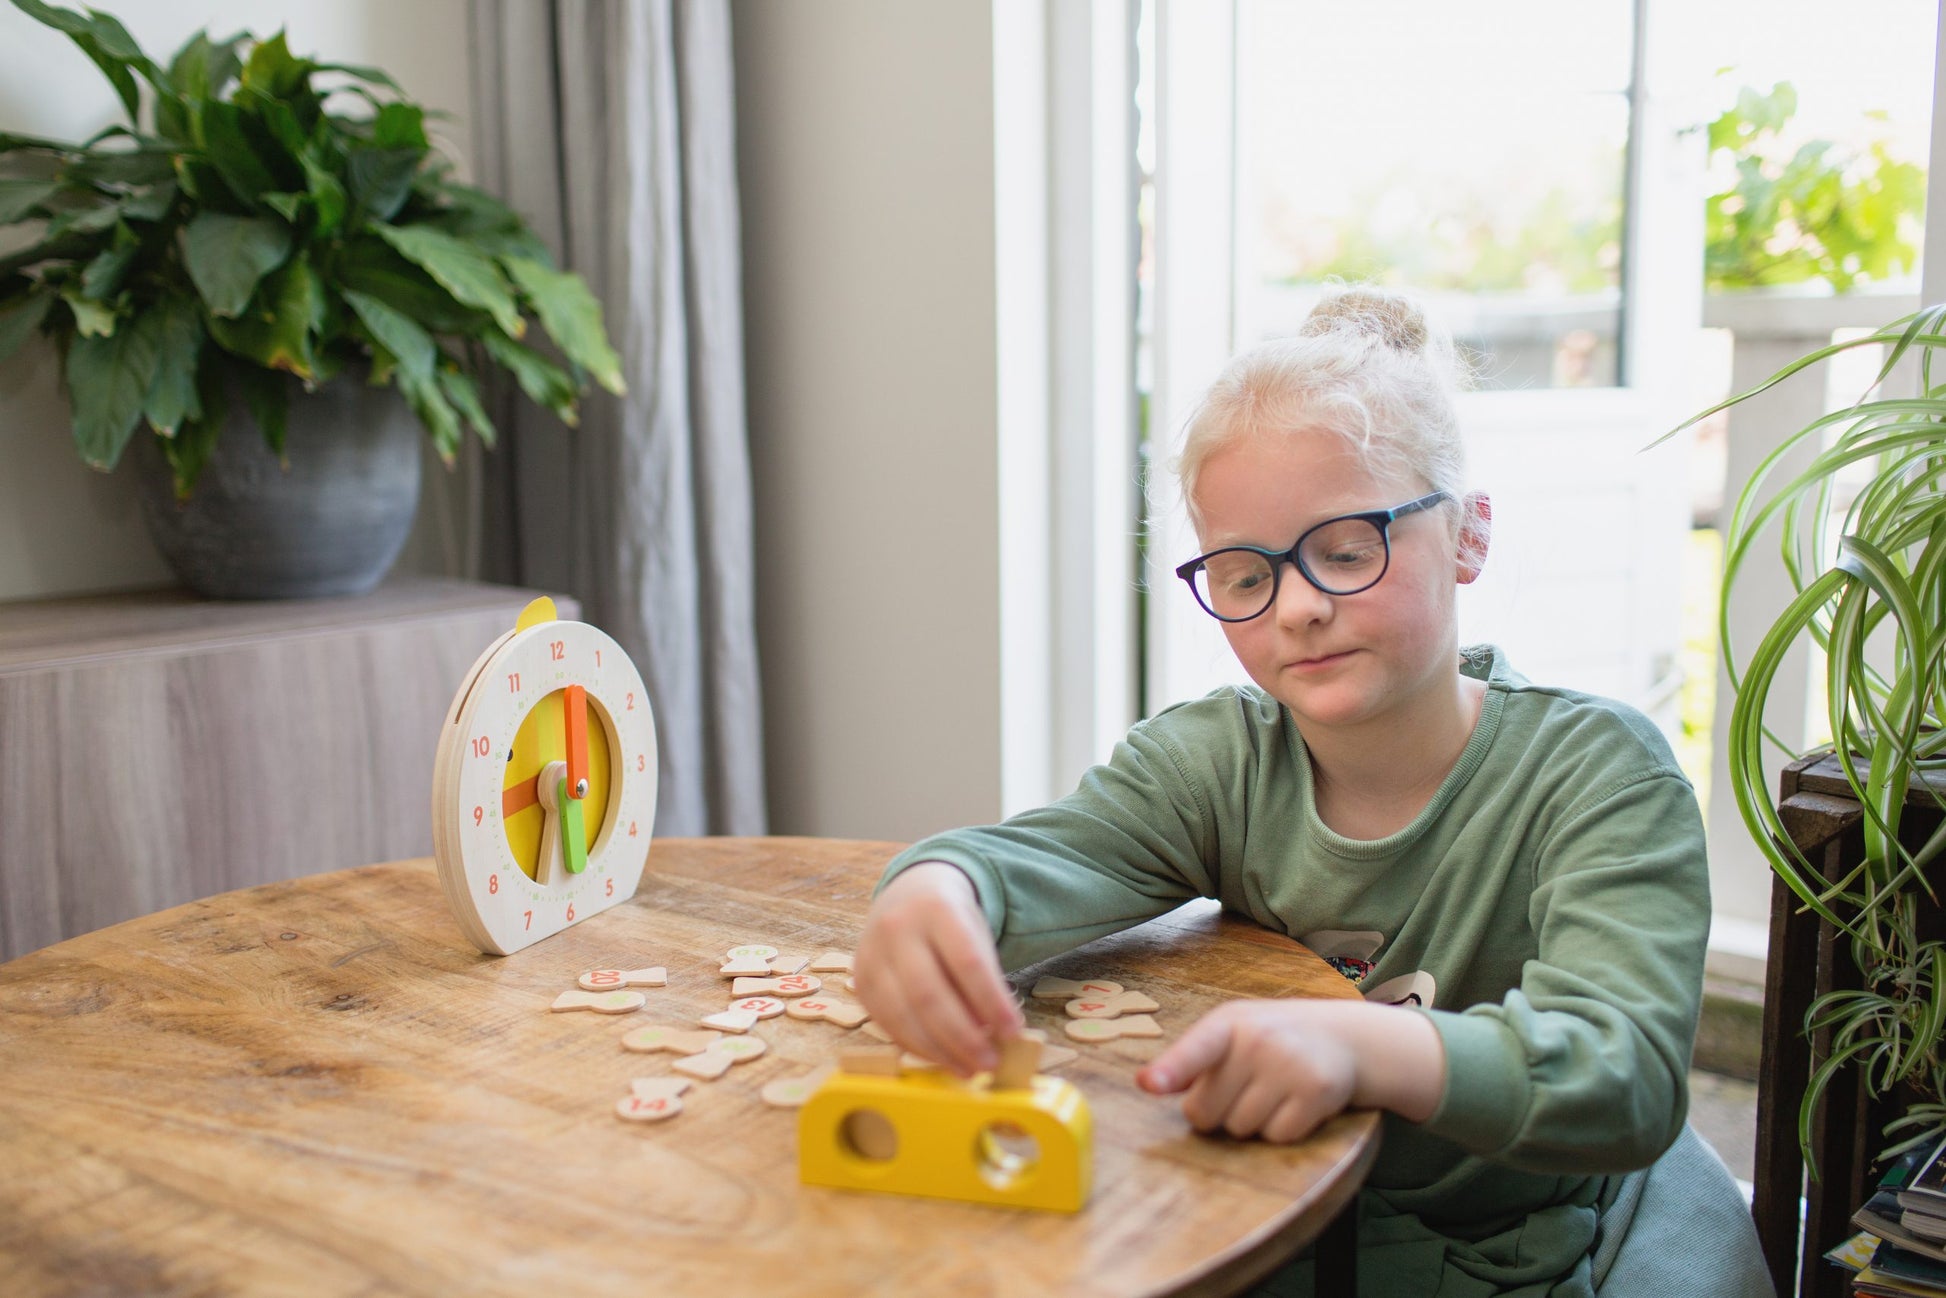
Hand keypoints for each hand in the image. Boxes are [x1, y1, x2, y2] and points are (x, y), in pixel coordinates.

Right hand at [851, 861, 1023, 1075]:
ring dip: (938, 1051)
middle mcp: (897, 928)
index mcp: (937, 908)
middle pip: (929, 994)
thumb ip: (983, 979)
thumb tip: (990, 1036)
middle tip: (989, 1063)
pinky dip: (916, 1047)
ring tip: (968, 1069)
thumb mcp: (975, 935)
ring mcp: (871, 954)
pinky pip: (886, 1024)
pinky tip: (941, 1058)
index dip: (991, 1002)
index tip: (1013, 1033)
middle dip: (962, 1037)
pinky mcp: (859, 982)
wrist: (907, 894)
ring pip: (902, 1015)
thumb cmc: (951, 922)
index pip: (967, 961)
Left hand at [1136, 999, 1443, 1142]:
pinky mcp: (1316, 1092)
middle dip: (1218, 1111)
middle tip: (1245, 1086)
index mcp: (1228, 1023)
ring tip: (1274, 1090)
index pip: (1194, 1050)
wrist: (1347, 1037)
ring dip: (1251, 1121)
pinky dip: (1282, 1129)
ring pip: (1239, 1129)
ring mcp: (1288, 1065)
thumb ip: (1193, 1057)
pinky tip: (1295, 1103)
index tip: (1149, 1085)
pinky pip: (1276, 1137)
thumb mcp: (1234, 1030)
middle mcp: (1257, 1041)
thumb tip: (1149, 1082)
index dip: (1169, 1071)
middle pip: (1205, 1112)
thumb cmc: (1275, 1038)